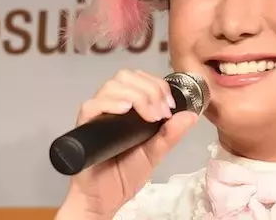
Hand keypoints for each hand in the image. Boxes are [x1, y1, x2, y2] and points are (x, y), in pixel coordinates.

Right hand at [55, 70, 197, 219]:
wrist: (106, 198)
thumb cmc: (126, 174)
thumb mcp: (156, 152)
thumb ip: (171, 134)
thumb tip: (191, 115)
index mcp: (129, 106)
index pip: (140, 78)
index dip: (157, 85)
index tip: (169, 105)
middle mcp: (111, 105)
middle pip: (126, 76)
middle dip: (149, 90)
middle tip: (160, 113)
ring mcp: (97, 115)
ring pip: (111, 86)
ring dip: (136, 96)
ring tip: (149, 118)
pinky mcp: (84, 127)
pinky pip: (91, 105)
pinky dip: (109, 103)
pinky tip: (124, 110)